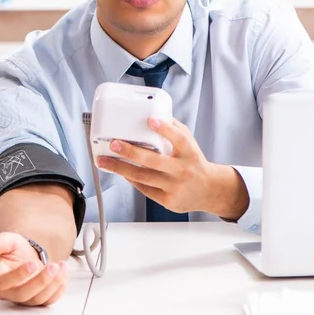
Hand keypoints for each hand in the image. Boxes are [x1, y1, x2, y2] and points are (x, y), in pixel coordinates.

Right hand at [0, 232, 68, 306]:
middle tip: (52, 266)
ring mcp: (23, 298)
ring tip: (61, 266)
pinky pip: (48, 300)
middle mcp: (9, 291)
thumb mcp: (7, 240)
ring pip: (37, 299)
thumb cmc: (14, 250)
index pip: (4, 282)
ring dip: (53, 284)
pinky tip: (63, 275)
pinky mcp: (37, 299)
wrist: (26, 255)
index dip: (18, 275)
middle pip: (23, 294)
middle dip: (40, 281)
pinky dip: (59, 289)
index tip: (32, 264)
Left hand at [97, 118, 248, 219]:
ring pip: (143, 177)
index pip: (178, 138)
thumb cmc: (194, 163)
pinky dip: (130, 179)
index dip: (165, 129)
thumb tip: (153, 113)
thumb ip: (173, 129)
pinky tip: (119, 171)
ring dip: (120, 168)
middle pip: (154, 161)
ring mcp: (175, 186)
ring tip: (104, 161)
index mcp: (189, 152)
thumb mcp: (189, 143)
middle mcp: (182, 170)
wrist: (209, 191)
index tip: (151, 120)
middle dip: (130, 151)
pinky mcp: (168, 200)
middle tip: (114, 143)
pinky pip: (144, 188)